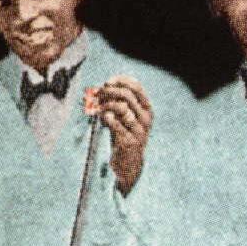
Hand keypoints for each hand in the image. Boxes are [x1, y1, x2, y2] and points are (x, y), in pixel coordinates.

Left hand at [93, 76, 152, 195]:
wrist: (129, 164)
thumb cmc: (124, 136)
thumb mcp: (125, 117)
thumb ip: (118, 102)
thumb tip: (102, 87)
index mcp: (147, 110)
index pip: (137, 87)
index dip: (121, 81)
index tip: (107, 82)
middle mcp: (146, 119)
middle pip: (127, 95)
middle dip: (109, 92)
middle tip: (98, 95)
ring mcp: (139, 131)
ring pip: (122, 108)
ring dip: (106, 105)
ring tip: (99, 109)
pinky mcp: (129, 142)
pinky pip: (115, 123)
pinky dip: (106, 117)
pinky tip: (102, 119)